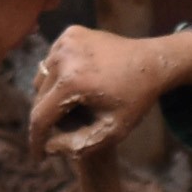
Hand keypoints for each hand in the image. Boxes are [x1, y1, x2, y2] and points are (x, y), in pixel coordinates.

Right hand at [27, 22, 191, 159]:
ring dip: (50, 96)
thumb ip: (80, 144)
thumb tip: (49, 148)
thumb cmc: (136, 100)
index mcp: (72, 82)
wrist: (154, 62)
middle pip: (39, 97)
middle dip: (46, 118)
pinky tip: (74, 86)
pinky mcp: (70, 33)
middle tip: (56, 135)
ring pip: (43, 78)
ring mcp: (65, 41)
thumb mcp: (113, 130)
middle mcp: (63, 57)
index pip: (40, 117)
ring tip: (67, 111)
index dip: (37, 141)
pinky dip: (59, 74)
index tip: (39, 158)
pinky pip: (53, 61)